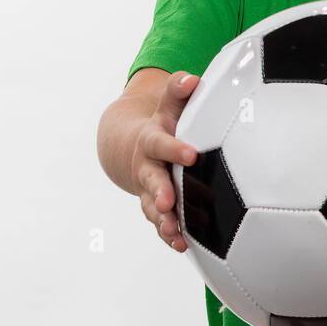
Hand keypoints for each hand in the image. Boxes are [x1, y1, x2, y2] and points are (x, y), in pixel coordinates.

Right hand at [130, 70, 201, 252]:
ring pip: (153, 208)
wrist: (134, 145)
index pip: (161, 143)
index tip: (193, 154)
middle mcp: (147, 167)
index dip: (175, 149)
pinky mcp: (157, 207)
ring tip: (175, 234)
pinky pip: (161, 223)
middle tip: (167, 203)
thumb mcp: (168, 104)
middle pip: (151, 180)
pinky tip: (182, 246)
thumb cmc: (164, 122)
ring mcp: (149, 189)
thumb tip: (191, 79)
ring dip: (163, 221)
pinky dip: (169, 235)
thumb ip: (178, 91)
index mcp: (152, 140)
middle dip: (159, 192)